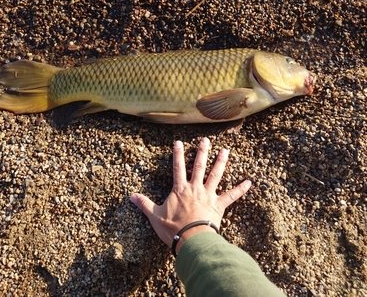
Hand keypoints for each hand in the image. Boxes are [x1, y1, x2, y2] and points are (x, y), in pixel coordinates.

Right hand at [130, 137, 251, 253]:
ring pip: (215, 175)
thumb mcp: (155, 216)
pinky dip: (240, 189)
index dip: (177, 154)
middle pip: (199, 166)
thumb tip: (130, 196)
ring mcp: (208, 196)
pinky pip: (231, 196)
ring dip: (221, 162)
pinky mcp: (218, 206)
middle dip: (202, 152)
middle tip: (206, 140)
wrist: (192, 240)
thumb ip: (144, 204)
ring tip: (225, 151)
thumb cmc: (173, 229)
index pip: (177, 168)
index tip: (178, 142)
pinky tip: (249, 182)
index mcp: (180, 189)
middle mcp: (195, 188)